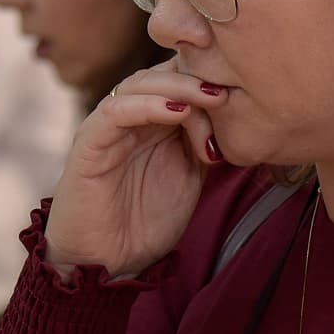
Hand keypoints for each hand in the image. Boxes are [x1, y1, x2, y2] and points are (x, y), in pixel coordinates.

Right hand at [44, 63, 225, 277]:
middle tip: (227, 92)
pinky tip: (177, 112)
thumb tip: (241, 115)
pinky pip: (115, 111)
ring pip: (139, 84)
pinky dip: (147, 105)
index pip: (179, 77)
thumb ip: (207, 142)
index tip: (244, 92)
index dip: (208, 75)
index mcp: (154, 122)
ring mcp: (108, 128)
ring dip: (177, 86)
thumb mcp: (192, 176)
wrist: (109, 261)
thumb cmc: (147, 222)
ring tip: (209, 98)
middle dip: (197, 77)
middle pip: (161, 72)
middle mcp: (130, 118)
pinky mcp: (89, 142)